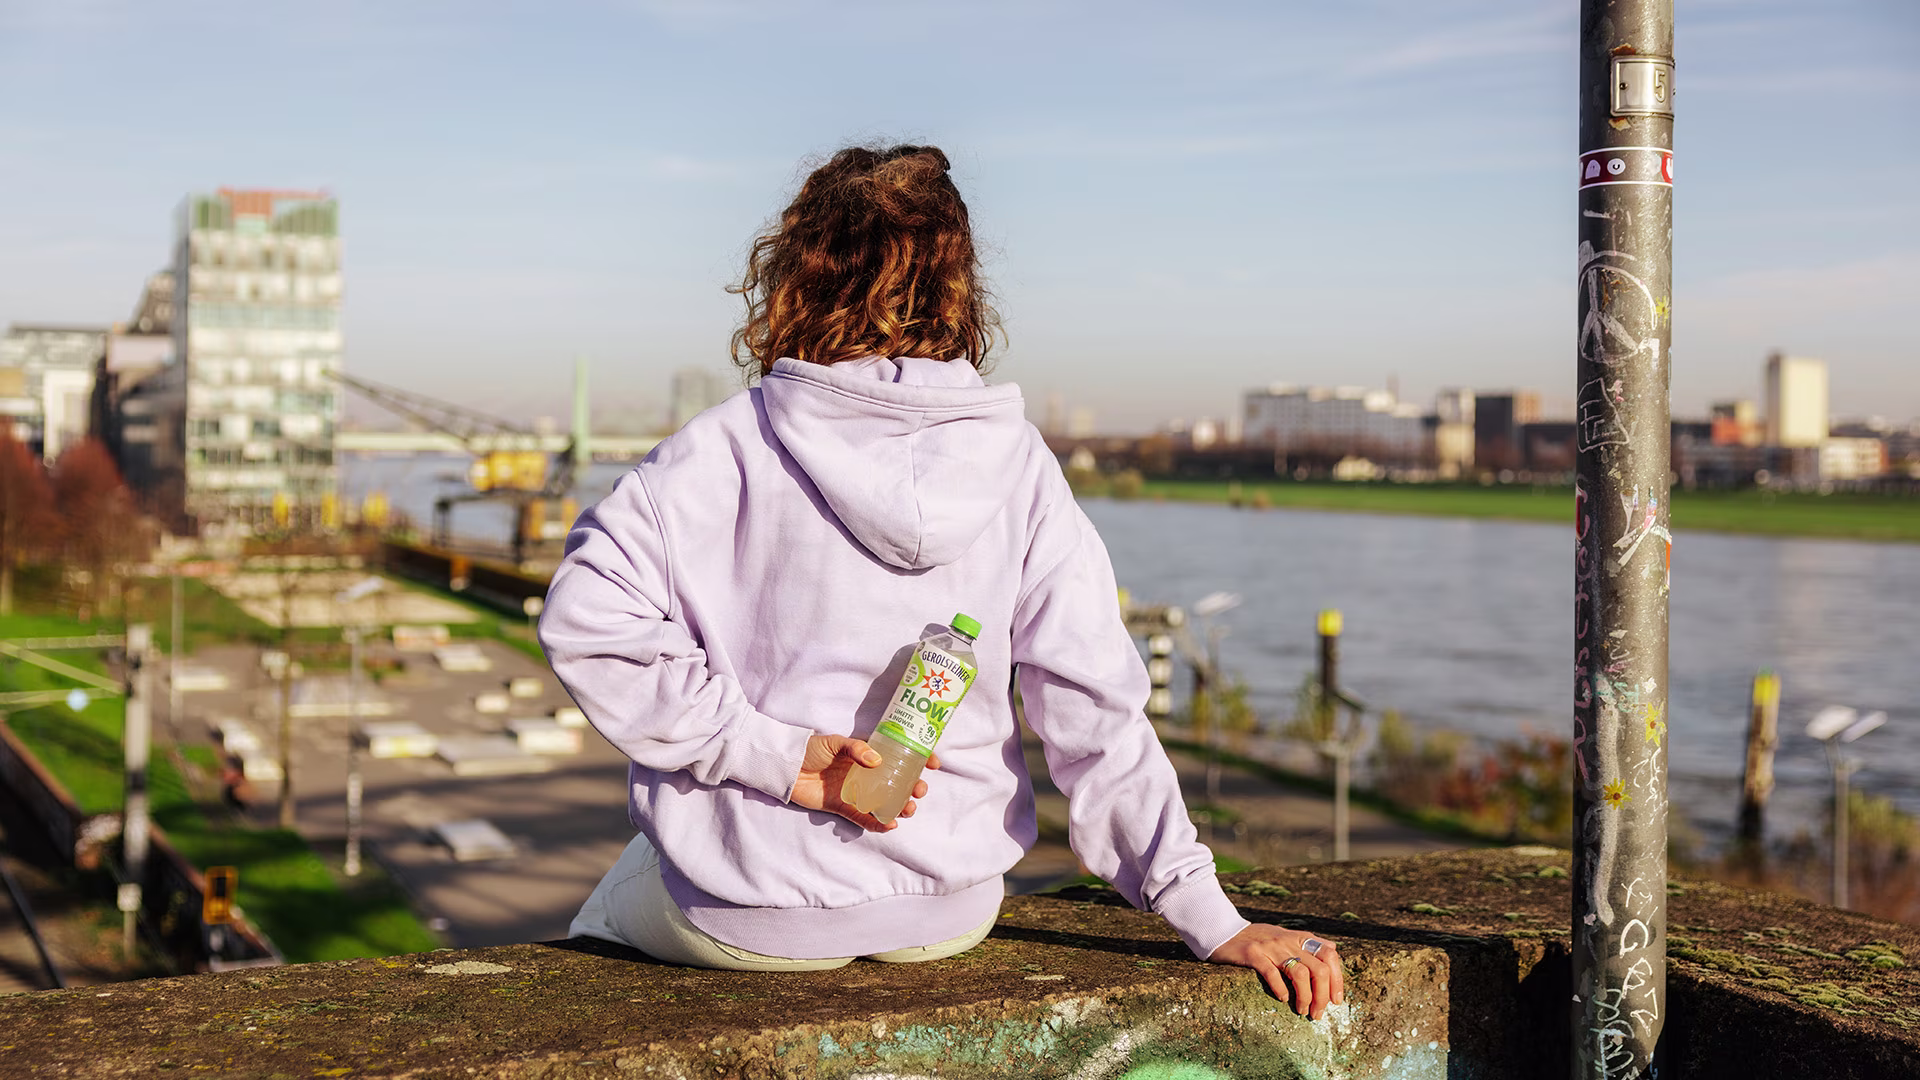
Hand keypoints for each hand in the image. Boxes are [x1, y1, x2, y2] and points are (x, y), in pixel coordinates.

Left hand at [790, 734, 940, 832]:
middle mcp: (865, 774)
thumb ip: (855, 748)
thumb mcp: (834, 741)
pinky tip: (890, 824)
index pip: (897, 755)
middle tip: (919, 791)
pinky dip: (878, 823)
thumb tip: (877, 760)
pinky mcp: (843, 807)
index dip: (918, 758)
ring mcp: (856, 791)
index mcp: (866, 754)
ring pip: (884, 802)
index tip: (932, 764)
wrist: (784, 767)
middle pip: (896, 782)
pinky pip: (864, 818)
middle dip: (913, 787)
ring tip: (908, 809)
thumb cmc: (809, 749)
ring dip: (900, 806)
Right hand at [1209, 924, 1343, 1019]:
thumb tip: (1333, 948)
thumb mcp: (1285, 935)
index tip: (1336, 1000)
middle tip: (1318, 1013)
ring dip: (1305, 997)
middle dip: (1322, 995)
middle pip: (1319, 969)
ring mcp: (1270, 947)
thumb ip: (1308, 941)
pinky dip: (1280, 989)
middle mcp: (1287, 941)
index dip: (1337, 978)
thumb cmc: (1255, 937)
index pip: (1329, 955)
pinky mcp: (1252, 954)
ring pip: (1300, 973)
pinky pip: (1272, 973)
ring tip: (1301, 1010)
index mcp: (1298, 938)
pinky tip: (1283, 998)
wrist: (1223, 930)